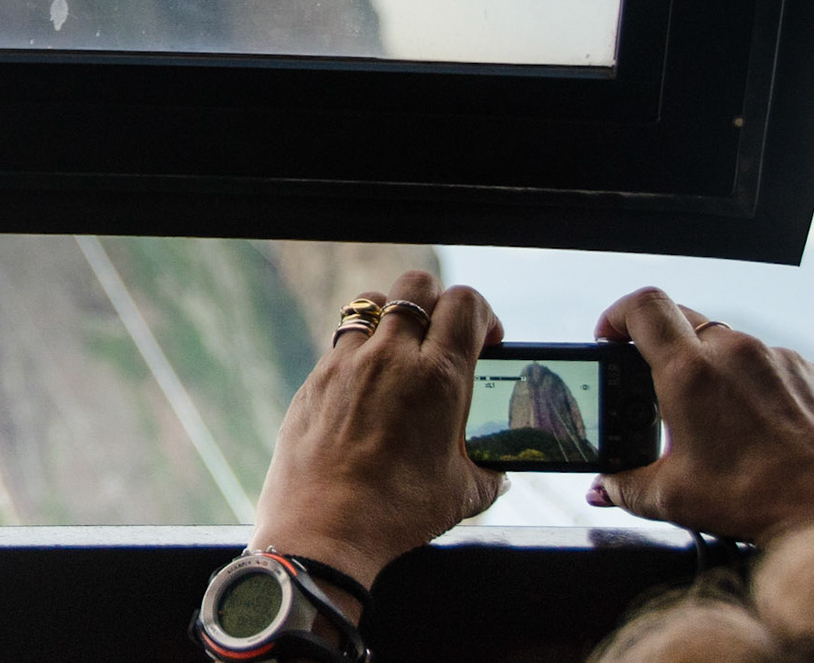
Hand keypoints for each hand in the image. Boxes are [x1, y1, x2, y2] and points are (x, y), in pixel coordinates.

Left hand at [250, 271, 505, 591]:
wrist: (323, 528)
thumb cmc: (397, 513)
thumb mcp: (463, 493)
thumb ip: (488, 470)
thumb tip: (497, 470)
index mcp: (438, 377)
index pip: (466, 303)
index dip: (482, 314)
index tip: (486, 340)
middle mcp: (391, 357)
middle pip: (417, 286)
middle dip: (437, 300)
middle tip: (443, 336)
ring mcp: (347, 362)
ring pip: (372, 301)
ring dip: (393, 315)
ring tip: (401, 348)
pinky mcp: (316, 377)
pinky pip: (341, 340)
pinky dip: (360, 349)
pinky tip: (367, 384)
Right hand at [590, 286, 813, 542]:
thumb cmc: (756, 504)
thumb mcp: (674, 498)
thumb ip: (626, 486)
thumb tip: (603, 488)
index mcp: (691, 373)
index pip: (643, 307)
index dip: (617, 314)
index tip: (611, 338)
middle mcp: (735, 352)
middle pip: (682, 318)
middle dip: (660, 345)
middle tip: (656, 384)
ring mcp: (778, 358)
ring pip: (728, 343)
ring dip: (711, 366)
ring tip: (715, 416)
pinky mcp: (812, 372)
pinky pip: (769, 362)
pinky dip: (753, 382)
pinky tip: (759, 425)